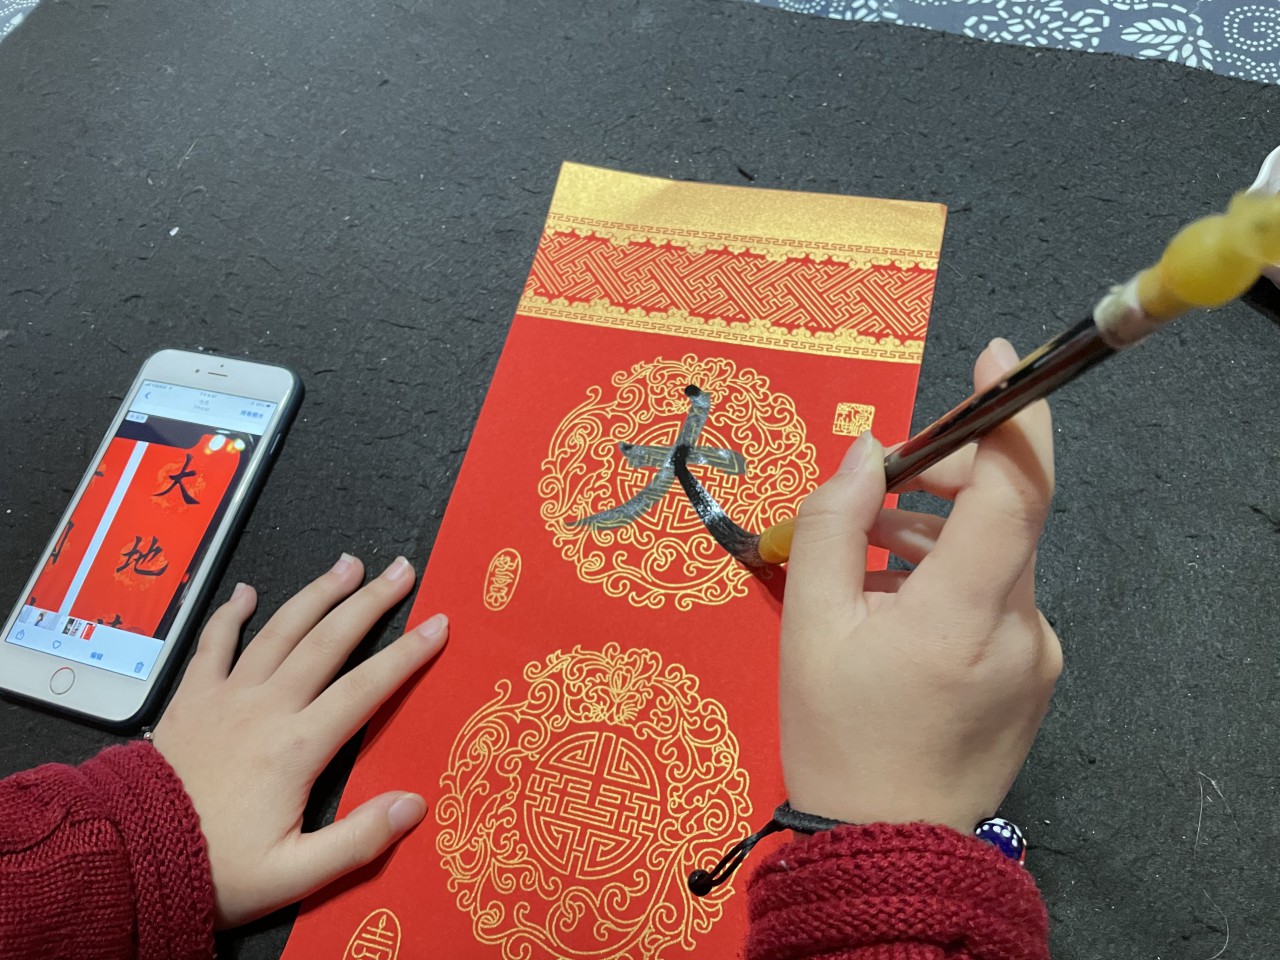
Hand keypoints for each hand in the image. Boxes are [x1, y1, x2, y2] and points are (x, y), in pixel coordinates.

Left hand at [152, 555, 447, 927]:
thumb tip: (414, 805)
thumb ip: (358, 839)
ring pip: (279, 631)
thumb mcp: (295, 873)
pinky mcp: (190, 700)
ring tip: (347, 566)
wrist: (127, 861)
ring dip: (316, 594)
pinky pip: (212, 645)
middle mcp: (266, 708)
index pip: (366, 688)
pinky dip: (229, 615)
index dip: (406, 654)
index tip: (437, 625)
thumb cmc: (216, 869)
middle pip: (328, 641)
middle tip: (400, 571)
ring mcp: (226, 698)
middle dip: (369, 602)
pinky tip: (246, 592)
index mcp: (298, 747)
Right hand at [779, 338, 1060, 834]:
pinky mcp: (1037, 672)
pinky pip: (1002, 595)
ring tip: (869, 552)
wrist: (887, 850)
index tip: (991, 357)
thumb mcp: (809, 628)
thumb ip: (832, 526)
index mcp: (963, 615)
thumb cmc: (837, 738)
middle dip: (951, 473)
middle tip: (883, 481)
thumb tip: (862, 454)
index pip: (1014, 489)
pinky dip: (954, 575)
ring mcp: (1038, 653)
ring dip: (943, 530)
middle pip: (1007, 511)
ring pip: (1001, 554)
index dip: (1009, 413)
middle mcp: (1022, 627)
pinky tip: (898, 599)